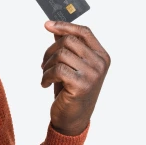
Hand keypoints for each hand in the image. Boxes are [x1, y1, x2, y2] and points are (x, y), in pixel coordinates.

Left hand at [40, 21, 110, 135]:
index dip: (64, 26)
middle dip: (50, 51)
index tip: (47, 25)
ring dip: (47, 65)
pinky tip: (45, 84)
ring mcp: (93, 75)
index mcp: (101, 56)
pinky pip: (57, 70)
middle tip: (44, 64)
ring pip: (61, 55)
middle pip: (69, 41)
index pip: (84, 32)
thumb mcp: (71, 66)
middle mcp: (100, 64)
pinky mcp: (81, 86)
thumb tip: (55, 28)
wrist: (73, 119)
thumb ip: (67, 47)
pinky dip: (46, 76)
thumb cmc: (72, 91)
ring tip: (46, 76)